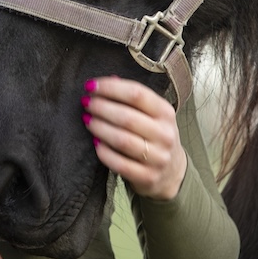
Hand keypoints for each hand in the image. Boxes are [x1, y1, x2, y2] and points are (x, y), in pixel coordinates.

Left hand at [81, 76, 186, 199]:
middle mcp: (165, 134)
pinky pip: (120, 164)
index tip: (90, 85)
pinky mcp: (148, 177)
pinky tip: (95, 143)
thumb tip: (106, 81)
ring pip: (122, 140)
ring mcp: (158, 157)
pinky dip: (104, 152)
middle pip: (126, 117)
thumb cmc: (153, 133)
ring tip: (87, 120)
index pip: (136, 94)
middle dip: (101, 107)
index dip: (110, 88)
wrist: (171, 172)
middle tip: (86, 103)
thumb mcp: (151, 113)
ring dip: (99, 128)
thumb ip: (131, 97)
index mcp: (165, 112)